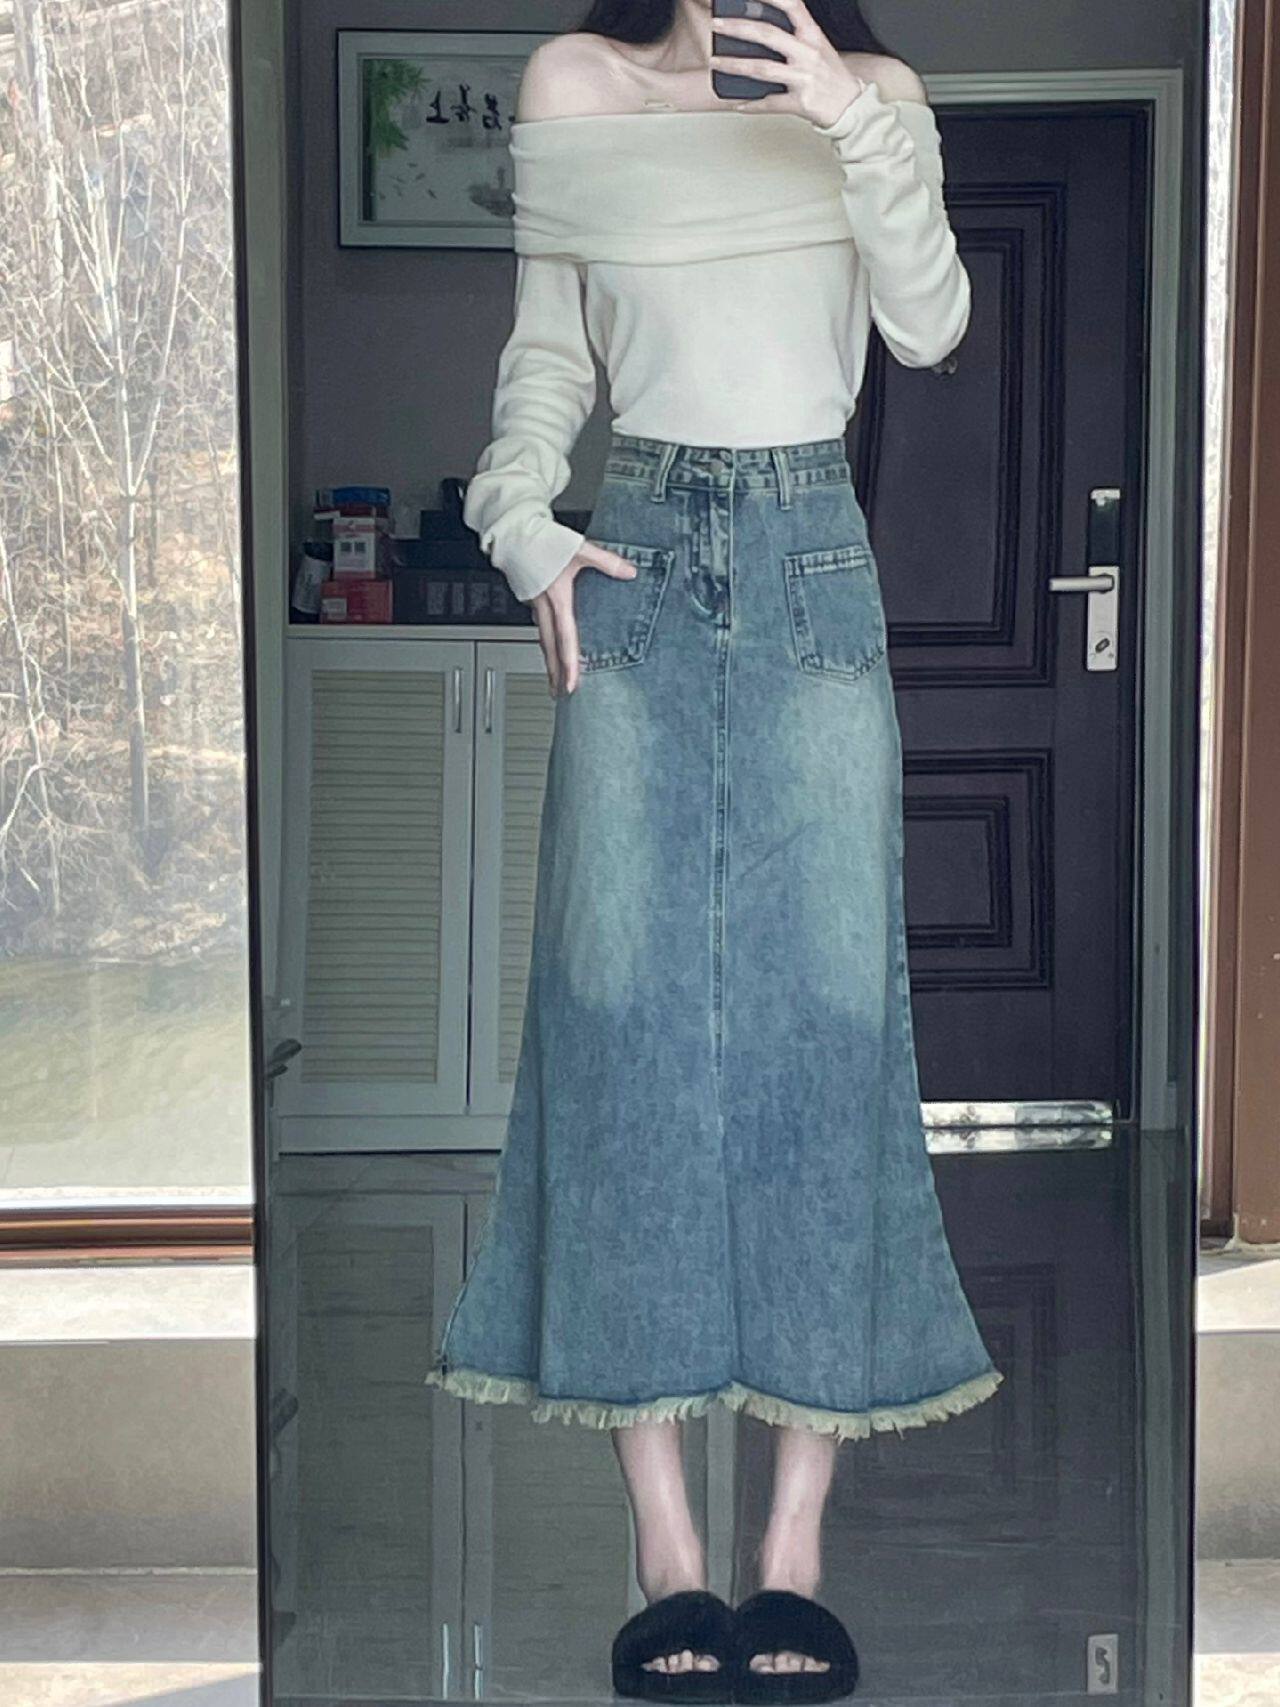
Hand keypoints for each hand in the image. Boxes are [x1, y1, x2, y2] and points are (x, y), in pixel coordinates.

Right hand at [529, 541, 637, 696]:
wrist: (513, 530)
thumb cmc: (542, 539)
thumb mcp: (579, 548)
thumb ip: (606, 562)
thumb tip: (629, 571)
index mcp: (556, 599)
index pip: (565, 639)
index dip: (569, 665)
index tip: (572, 684)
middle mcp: (542, 606)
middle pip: (549, 647)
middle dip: (555, 673)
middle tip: (560, 692)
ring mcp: (533, 603)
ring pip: (542, 637)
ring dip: (549, 658)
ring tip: (555, 675)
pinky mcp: (529, 596)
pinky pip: (539, 623)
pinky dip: (545, 638)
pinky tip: (550, 641)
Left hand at [708, 0, 865, 128]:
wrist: (850, 106)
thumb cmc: (830, 75)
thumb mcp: (818, 45)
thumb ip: (795, 33)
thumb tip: (760, 27)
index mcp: (812, 35)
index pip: (791, 5)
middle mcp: (807, 53)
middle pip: (768, 34)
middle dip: (738, 27)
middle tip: (717, 24)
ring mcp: (803, 77)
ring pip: (762, 68)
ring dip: (734, 65)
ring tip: (715, 62)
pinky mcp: (800, 102)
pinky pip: (770, 103)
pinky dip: (751, 104)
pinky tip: (737, 103)